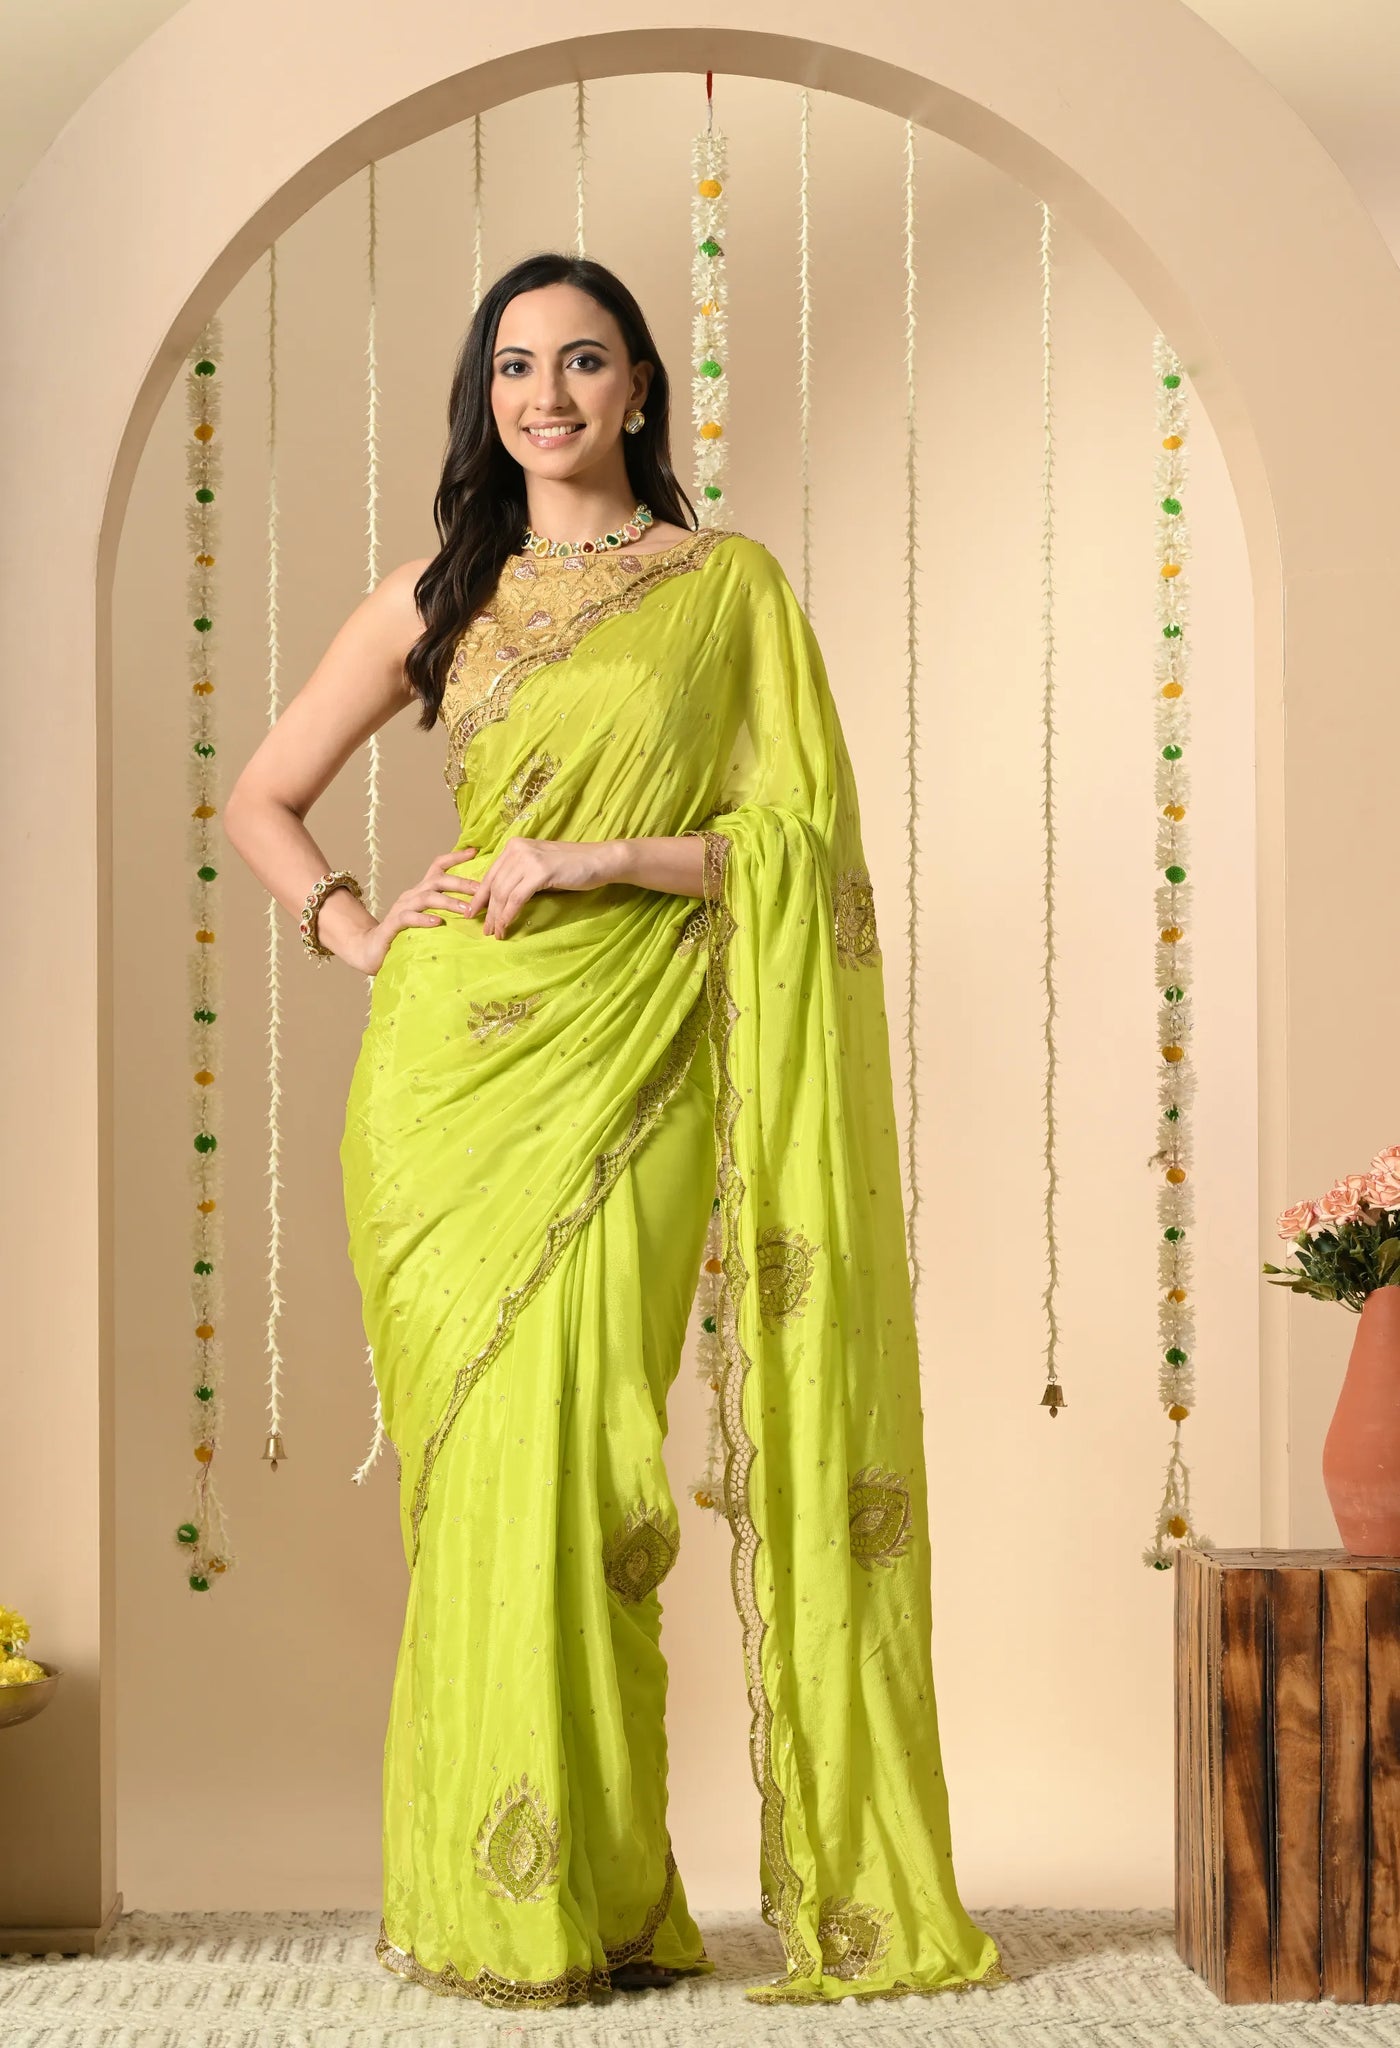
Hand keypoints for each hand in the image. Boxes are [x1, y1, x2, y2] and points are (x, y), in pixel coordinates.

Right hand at [337, 847, 480, 974]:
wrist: (371, 950)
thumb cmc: (405, 935)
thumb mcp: (428, 918)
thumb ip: (445, 911)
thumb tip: (477, 909)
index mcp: (421, 891)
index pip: (438, 867)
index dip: (455, 857)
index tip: (475, 851)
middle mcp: (411, 895)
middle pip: (437, 881)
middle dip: (461, 883)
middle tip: (481, 890)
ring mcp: (401, 908)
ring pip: (426, 898)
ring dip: (449, 902)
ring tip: (467, 910)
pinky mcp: (393, 925)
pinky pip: (409, 918)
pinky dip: (424, 919)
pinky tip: (438, 923)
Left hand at [465, 836, 620, 937]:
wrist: (598, 861)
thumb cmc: (572, 866)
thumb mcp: (538, 866)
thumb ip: (519, 875)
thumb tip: (499, 898)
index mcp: (514, 846)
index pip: (490, 874)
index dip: (479, 897)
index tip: (472, 913)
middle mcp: (517, 849)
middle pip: (494, 885)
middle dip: (487, 911)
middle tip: (485, 930)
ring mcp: (528, 859)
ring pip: (503, 893)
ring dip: (497, 916)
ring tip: (496, 933)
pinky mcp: (539, 872)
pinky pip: (517, 898)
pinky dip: (509, 915)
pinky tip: (506, 926)